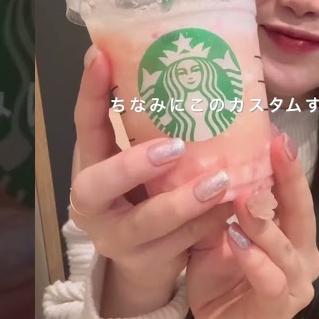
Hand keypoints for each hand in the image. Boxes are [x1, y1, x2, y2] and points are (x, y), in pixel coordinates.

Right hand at [69, 47, 233, 316]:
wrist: (145, 263)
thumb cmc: (147, 194)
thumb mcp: (142, 160)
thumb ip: (151, 129)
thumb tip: (183, 64)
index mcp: (89, 166)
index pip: (84, 125)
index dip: (90, 92)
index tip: (101, 56)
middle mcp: (92, 203)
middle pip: (97, 184)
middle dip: (134, 164)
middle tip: (176, 146)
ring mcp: (115, 237)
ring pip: (146, 221)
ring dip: (185, 201)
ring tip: (220, 181)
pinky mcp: (144, 261)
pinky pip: (180, 243)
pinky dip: (208, 223)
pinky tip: (233, 206)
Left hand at [185, 132, 318, 318]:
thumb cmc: (221, 284)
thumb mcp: (216, 236)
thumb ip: (219, 206)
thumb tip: (203, 159)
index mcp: (293, 236)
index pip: (294, 194)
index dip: (287, 165)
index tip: (275, 133)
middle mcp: (303, 257)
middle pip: (302, 213)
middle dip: (290, 180)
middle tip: (277, 147)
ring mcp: (296, 285)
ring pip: (287, 248)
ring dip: (265, 223)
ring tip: (245, 198)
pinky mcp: (278, 310)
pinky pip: (271, 282)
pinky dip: (255, 260)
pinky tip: (236, 241)